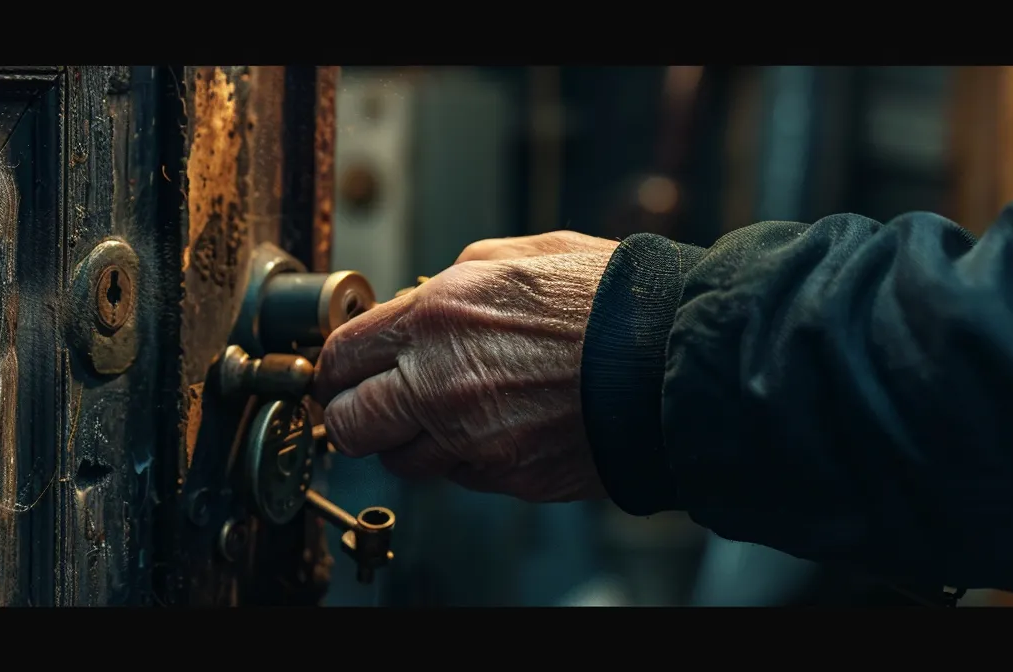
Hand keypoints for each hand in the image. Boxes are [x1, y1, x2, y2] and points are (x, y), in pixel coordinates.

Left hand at [314, 232, 619, 501]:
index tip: (343, 370)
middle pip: (351, 425)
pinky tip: (502, 426)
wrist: (677, 357)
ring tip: (449, 413)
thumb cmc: (611, 299)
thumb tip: (421, 299)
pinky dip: (468, 458)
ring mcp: (475, 440)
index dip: (336, 367)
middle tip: (375, 402)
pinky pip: (463, 476)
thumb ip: (457, 278)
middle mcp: (442, 385)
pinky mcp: (511, 477)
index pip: (341, 357)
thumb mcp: (523, 254)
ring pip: (403, 462)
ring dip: (413, 440)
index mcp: (436, 319)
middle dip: (356, 414)